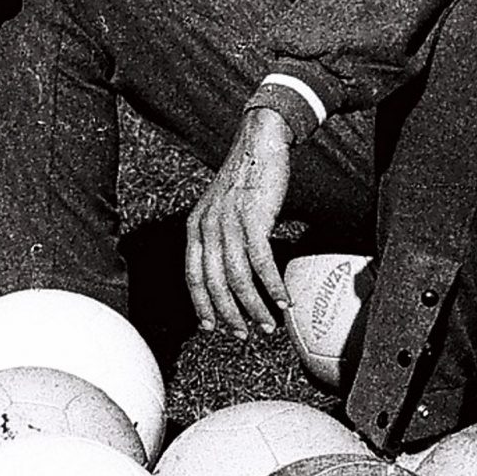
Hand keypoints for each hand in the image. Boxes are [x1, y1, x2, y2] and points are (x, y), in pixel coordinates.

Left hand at [186, 108, 293, 342]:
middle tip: (245, 333)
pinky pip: (261, 261)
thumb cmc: (246, 178)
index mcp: (195, 226)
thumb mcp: (222, 208)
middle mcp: (207, 226)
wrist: (260, 142)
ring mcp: (228, 222)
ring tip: (268, 324)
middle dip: (229, 314)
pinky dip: (272, 285)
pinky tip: (284, 300)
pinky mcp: (253, 217)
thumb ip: (220, 236)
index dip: (201, 304)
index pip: (192, 276)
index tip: (212, 327)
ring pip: (237, 277)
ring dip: (254, 306)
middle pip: (213, 283)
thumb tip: (230, 269)